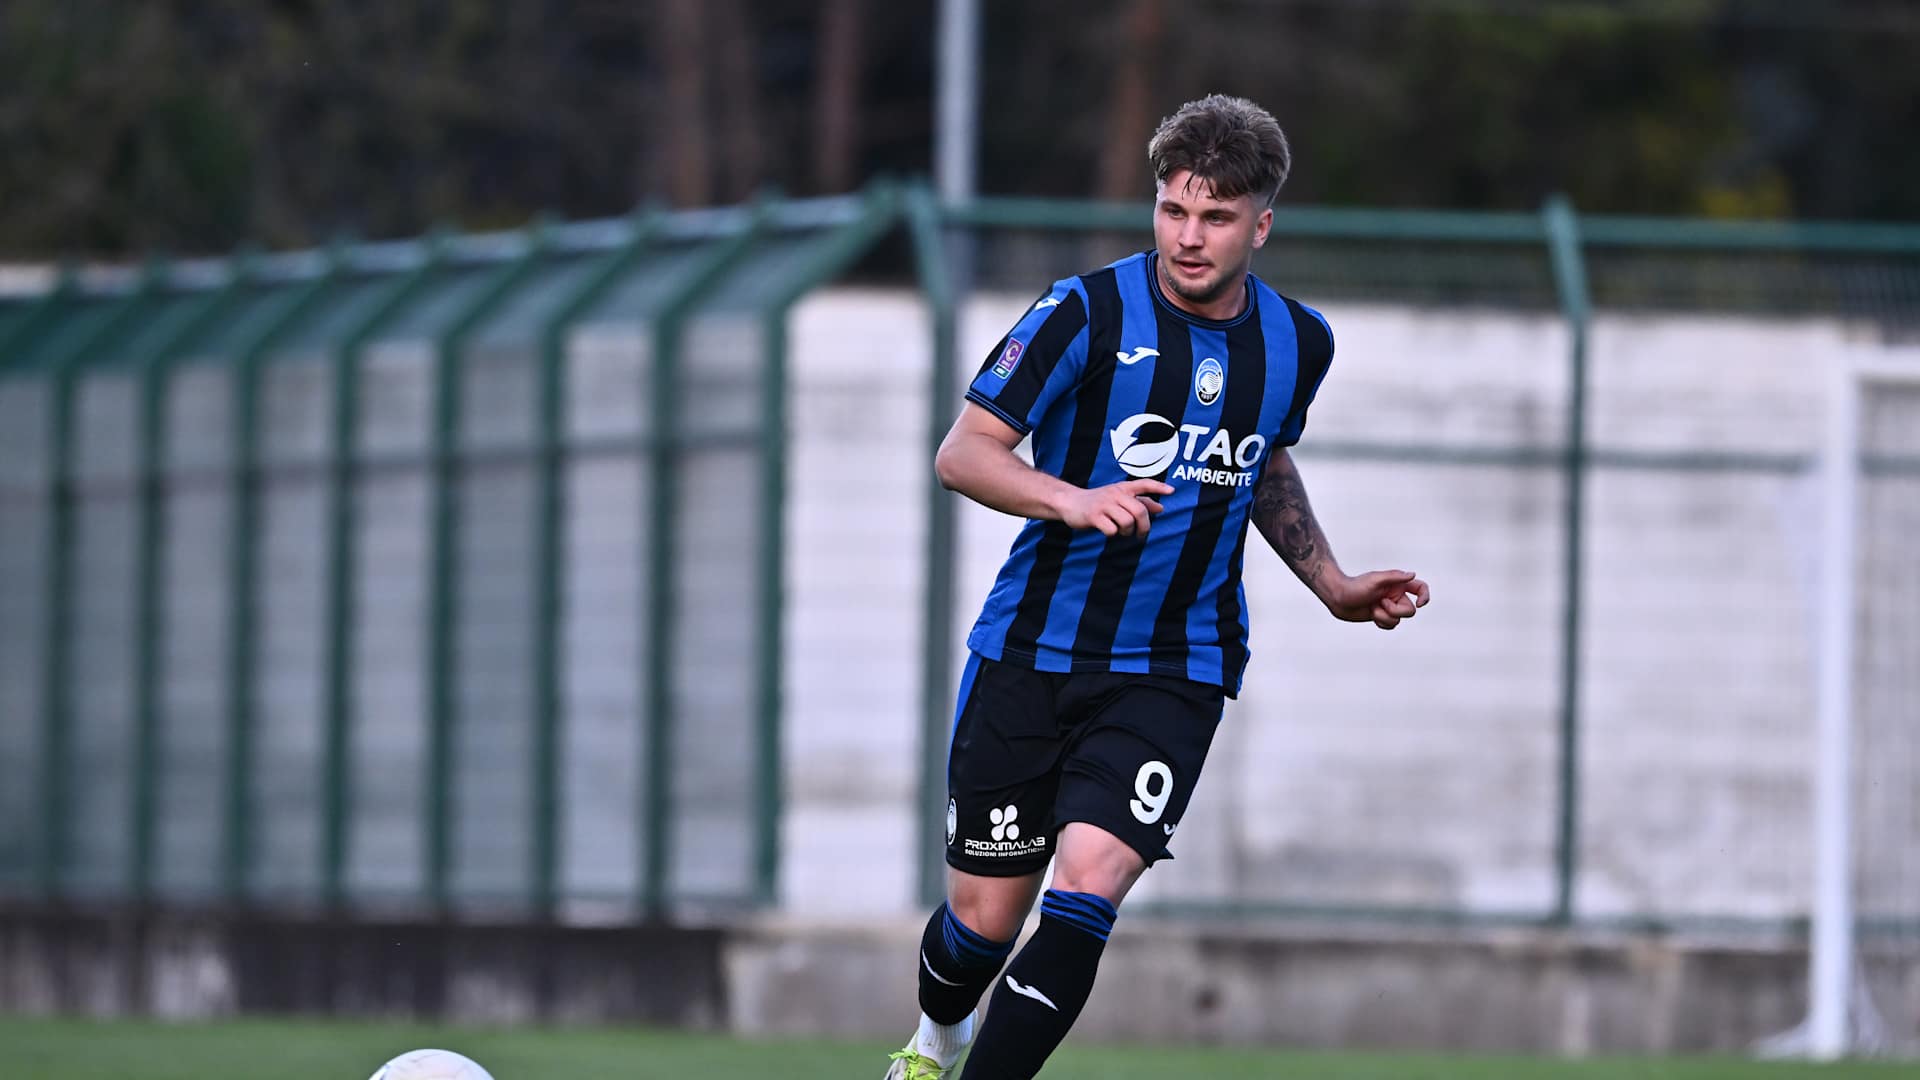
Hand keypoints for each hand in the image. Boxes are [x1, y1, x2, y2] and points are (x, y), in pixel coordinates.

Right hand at [1057, 479, 1173, 536]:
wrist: (1069, 502)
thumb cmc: (1098, 502)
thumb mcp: (1118, 498)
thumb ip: (1139, 502)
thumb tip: (1161, 508)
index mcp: (1122, 488)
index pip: (1143, 484)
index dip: (1158, 487)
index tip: (1172, 491)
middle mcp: (1115, 494)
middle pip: (1139, 511)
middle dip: (1144, 527)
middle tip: (1140, 534)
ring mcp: (1104, 504)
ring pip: (1127, 522)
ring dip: (1127, 532)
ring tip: (1122, 532)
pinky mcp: (1093, 516)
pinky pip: (1112, 530)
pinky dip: (1113, 534)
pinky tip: (1108, 531)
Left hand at [1324, 569, 1429, 629]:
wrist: (1338, 598)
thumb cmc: (1354, 587)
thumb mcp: (1375, 580)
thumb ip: (1395, 577)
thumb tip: (1412, 575)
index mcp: (1397, 584)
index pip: (1420, 588)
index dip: (1425, 596)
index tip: (1419, 604)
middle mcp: (1396, 595)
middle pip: (1409, 611)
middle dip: (1394, 611)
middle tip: (1380, 603)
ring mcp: (1389, 607)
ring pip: (1398, 620)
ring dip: (1383, 617)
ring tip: (1371, 609)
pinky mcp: (1381, 616)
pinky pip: (1390, 626)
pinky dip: (1381, 623)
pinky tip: (1371, 615)